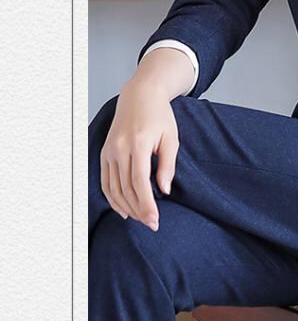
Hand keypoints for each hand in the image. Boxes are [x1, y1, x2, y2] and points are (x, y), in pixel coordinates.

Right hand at [99, 61, 180, 231]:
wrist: (139, 96)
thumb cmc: (159, 116)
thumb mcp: (171, 138)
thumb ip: (168, 165)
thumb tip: (163, 191)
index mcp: (138, 143)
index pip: (139, 181)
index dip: (146, 204)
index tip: (155, 220)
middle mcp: (119, 148)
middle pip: (126, 188)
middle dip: (139, 210)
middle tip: (151, 224)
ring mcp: (109, 151)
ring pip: (114, 188)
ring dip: (126, 207)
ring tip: (140, 219)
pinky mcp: (104, 153)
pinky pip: (106, 181)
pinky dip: (112, 198)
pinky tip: (123, 210)